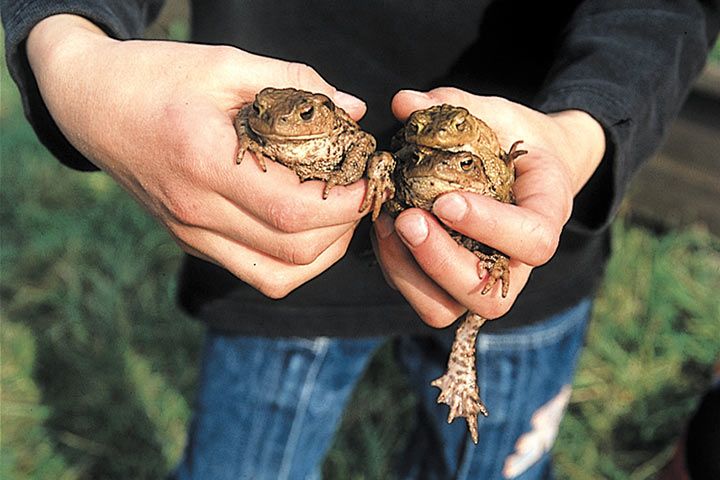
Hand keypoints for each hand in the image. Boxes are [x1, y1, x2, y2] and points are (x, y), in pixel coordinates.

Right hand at [27, 15, 369, 297]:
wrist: (92, 105)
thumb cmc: (157, 77)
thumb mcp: (224, 63)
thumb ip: (293, 83)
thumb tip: (354, 109)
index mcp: (203, 159)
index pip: (292, 209)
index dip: (344, 202)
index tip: (367, 177)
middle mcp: (196, 209)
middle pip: (294, 248)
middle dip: (344, 226)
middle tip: (359, 191)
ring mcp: (191, 232)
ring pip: (279, 274)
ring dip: (324, 251)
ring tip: (339, 213)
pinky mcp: (192, 241)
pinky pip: (256, 272)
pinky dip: (295, 262)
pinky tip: (307, 228)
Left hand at [373, 88, 605, 326]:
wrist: (525, 167)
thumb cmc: (513, 138)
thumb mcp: (497, 114)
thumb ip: (457, 106)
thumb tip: (404, 102)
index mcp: (547, 216)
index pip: (533, 241)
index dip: (490, 227)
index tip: (446, 200)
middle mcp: (518, 263)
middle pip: (489, 299)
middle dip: (441, 261)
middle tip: (408, 218)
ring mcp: (482, 278)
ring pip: (449, 310)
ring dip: (411, 273)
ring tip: (388, 225)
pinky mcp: (449, 283)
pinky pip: (421, 297)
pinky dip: (395, 269)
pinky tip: (383, 228)